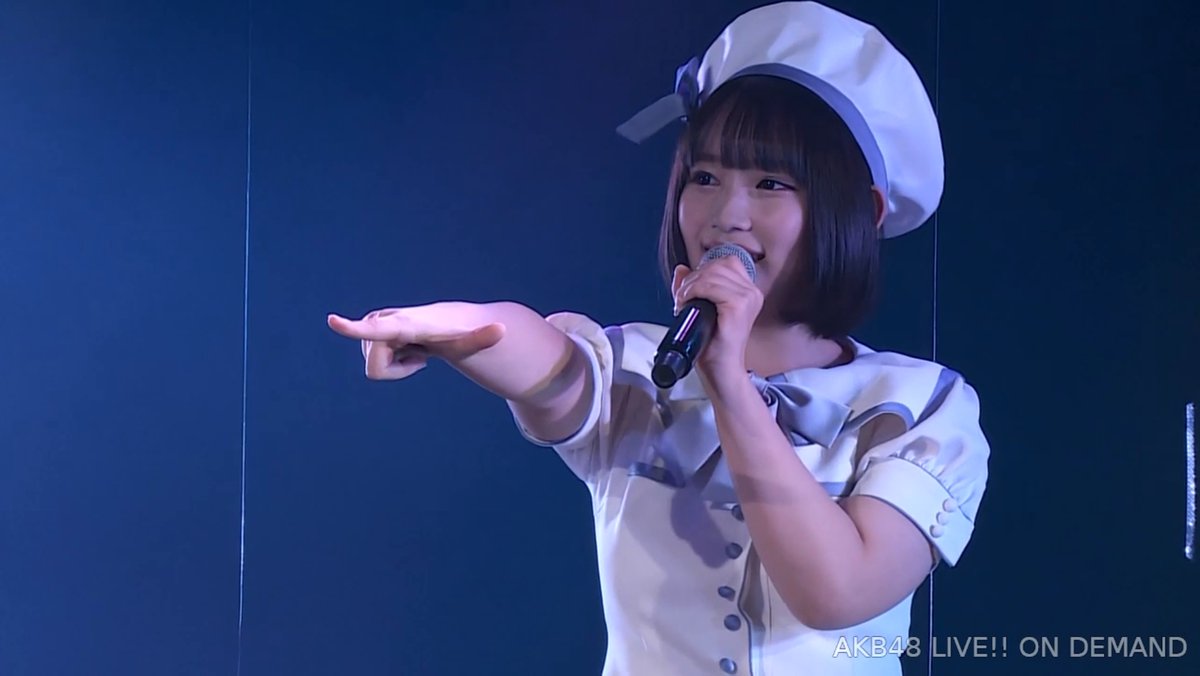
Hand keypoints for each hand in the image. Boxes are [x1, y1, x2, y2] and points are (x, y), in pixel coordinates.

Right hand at [328, 307, 504, 379]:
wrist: (451, 323)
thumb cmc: (459, 332)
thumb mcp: (471, 340)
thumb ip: (483, 336)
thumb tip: (503, 329)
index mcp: (406, 325)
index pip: (380, 327)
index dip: (356, 327)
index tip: (333, 321)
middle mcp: (387, 322)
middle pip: (376, 365)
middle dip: (397, 370)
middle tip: (423, 359)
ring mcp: (379, 327)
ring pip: (374, 367)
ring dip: (395, 366)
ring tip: (418, 353)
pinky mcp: (375, 334)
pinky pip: (374, 367)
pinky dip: (392, 366)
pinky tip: (410, 353)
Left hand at [671, 257, 762, 379]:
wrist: (721, 369)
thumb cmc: (713, 344)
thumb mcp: (700, 308)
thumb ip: (692, 286)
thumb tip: (681, 269)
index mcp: (749, 291)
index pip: (726, 262)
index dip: (704, 270)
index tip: (690, 288)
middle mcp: (752, 292)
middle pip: (718, 265)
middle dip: (694, 277)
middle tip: (682, 296)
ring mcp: (747, 298)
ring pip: (712, 274)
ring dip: (690, 285)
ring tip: (682, 301)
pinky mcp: (738, 306)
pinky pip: (710, 286)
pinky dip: (693, 291)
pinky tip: (686, 303)